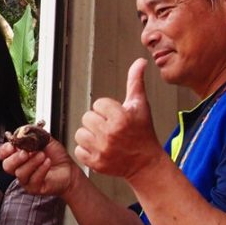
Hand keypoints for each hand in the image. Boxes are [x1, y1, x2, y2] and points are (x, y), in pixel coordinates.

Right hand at [0, 136, 77, 197]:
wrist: (69, 170)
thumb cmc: (56, 156)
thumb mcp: (45, 140)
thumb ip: (34, 134)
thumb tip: (25, 130)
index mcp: (19, 155)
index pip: (4, 154)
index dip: (5, 150)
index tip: (12, 145)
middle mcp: (20, 168)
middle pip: (7, 166)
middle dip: (15, 158)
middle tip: (26, 152)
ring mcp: (26, 179)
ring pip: (20, 173)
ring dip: (32, 162)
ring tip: (43, 156)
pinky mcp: (34, 188)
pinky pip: (33, 179)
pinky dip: (41, 169)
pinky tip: (47, 163)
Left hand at [74, 58, 163, 180]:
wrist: (146, 163)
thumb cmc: (143, 132)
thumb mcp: (141, 105)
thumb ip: (135, 82)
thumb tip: (140, 62)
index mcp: (121, 117)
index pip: (98, 104)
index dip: (107, 109)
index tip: (116, 116)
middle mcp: (110, 133)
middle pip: (87, 117)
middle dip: (97, 121)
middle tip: (110, 127)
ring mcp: (102, 150)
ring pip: (80, 133)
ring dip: (90, 135)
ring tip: (103, 138)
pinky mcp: (96, 163)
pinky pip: (79, 150)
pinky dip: (86, 150)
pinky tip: (99, 148)